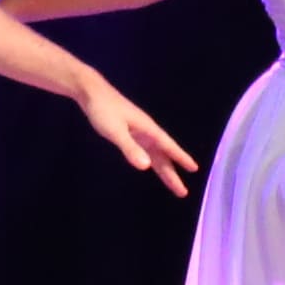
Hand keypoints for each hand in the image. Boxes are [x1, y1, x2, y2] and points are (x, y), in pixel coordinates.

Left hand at [71, 78, 199, 194]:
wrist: (90, 92)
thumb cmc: (103, 110)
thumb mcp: (115, 131)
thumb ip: (130, 148)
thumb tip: (147, 167)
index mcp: (147, 129)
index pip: (168, 147)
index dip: (181, 158)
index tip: (195, 169)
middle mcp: (146, 131)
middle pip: (163, 155)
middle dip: (172, 173)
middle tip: (183, 192)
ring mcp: (138, 131)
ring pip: (155, 154)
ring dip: (163, 169)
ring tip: (172, 183)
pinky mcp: (129, 131)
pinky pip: (146, 149)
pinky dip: (152, 159)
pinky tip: (152, 164)